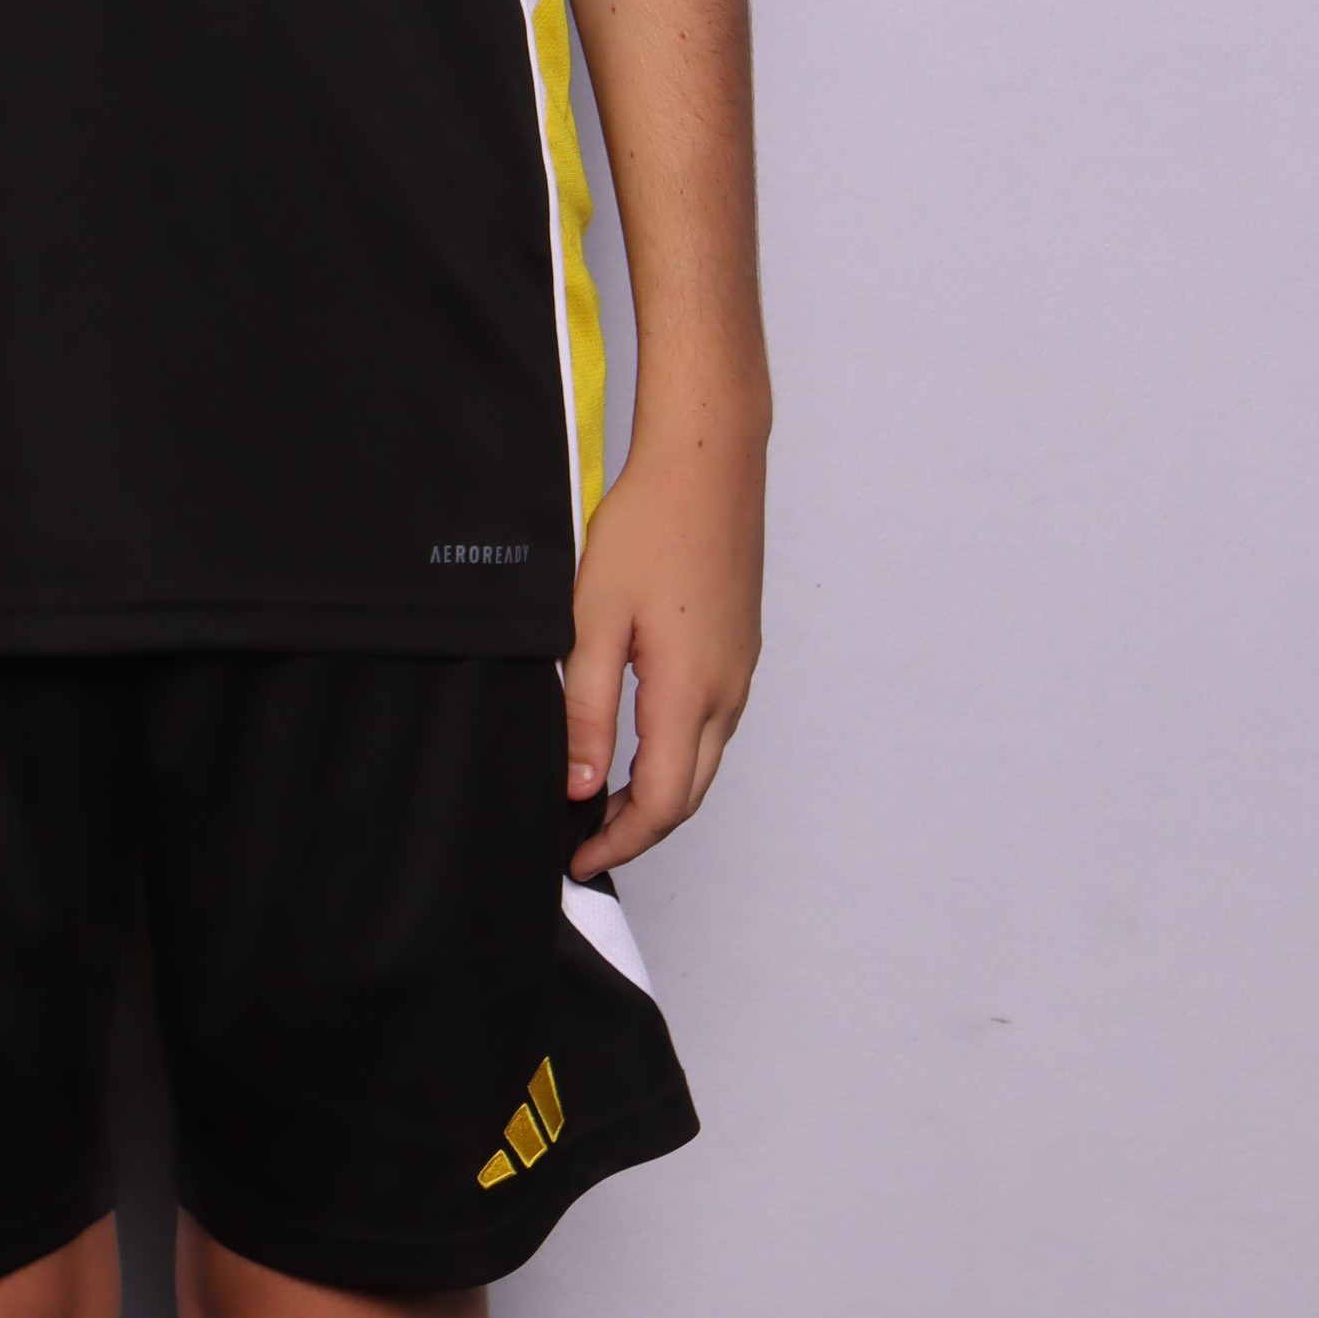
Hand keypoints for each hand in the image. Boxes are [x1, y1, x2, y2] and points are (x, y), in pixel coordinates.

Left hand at [561, 388, 764, 876]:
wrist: (708, 462)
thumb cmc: (650, 527)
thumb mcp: (594, 621)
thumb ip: (588, 711)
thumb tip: (581, 786)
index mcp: (689, 691)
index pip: (663, 803)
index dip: (619, 841)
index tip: (577, 855)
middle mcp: (728, 690)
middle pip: (691, 793)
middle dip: (639, 828)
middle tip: (585, 838)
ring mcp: (741, 669)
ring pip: (705, 760)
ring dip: (660, 791)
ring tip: (602, 796)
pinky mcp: (740, 646)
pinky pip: (714, 723)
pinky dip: (678, 751)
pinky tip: (639, 739)